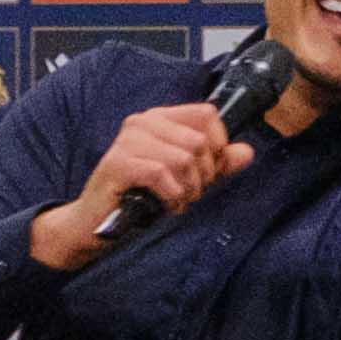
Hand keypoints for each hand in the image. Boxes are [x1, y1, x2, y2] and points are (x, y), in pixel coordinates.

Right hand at [28, 103, 255, 273]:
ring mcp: (128, 141)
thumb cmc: (139, 200)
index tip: (208, 172)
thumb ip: (217, 165)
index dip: (217, 146)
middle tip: (188, 194)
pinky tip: (165, 206)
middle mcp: (143, 122)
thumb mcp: (186, 180)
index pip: (207, 114)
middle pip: (199, 140)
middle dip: (203, 176)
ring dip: (187, 189)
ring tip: (176, 201)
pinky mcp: (118, 163)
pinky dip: (171, 196)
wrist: (93, 225)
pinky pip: (162, 174)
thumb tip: (246, 152)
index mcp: (159, 119)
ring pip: (184, 158)